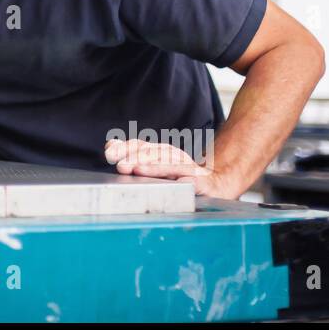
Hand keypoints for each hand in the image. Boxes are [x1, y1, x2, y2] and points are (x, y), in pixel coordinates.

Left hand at [103, 138, 241, 198]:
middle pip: (155, 154)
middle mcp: (175, 158)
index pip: (142, 147)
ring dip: (154, 167)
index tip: (110, 152)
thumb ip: (135, 155)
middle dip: (136, 158)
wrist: (217, 183)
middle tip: (120, 165)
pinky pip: (193, 183)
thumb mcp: (157, 164)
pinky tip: (174, 183)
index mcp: (163, 153)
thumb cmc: (181, 176)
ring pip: (171, 165)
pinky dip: (183, 181)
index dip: (126, 148)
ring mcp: (190, 170)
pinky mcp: (203, 184)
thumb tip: (111, 145)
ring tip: (138, 170)